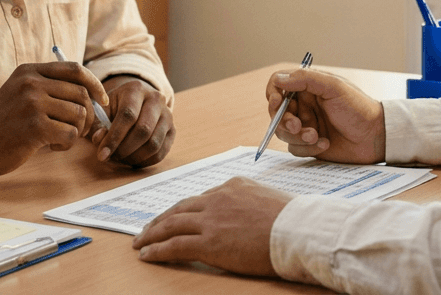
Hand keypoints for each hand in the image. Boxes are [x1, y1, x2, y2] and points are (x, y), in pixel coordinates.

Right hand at [0, 62, 107, 175]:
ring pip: (79, 114)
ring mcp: (32, 103)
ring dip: (77, 131)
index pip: (75, 69)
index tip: (101, 100)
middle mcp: (31, 83)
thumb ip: (50, 87)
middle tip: (79, 130)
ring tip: (60, 138)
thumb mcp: (21, 93)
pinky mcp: (35, 127)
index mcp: (29, 71)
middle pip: (81, 93)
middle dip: (88, 115)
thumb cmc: (4, 124)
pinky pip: (71, 134)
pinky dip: (67, 144)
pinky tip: (52, 146)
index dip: (94, 84)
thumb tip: (94, 94)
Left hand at [93, 75, 174, 166]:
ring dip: (135, 157)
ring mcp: (168, 114)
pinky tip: (133, 160)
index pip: (128, 115)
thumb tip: (99, 139)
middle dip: (125, 149)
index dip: (114, 137)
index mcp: (136, 89)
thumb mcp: (104, 109)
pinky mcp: (172, 129)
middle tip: (112, 157)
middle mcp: (156, 99)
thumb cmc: (117, 106)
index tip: (102, 154)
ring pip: (154, 143)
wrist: (138, 100)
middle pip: (143, 130)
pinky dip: (146, 161)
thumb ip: (98, 124)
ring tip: (122, 158)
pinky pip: (162, 151)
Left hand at [132, 177, 288, 275]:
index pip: (202, 198)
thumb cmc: (295, 220)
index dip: (185, 210)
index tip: (177, 217)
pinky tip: (147, 254)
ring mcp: (211, 220)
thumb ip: (252, 204)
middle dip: (162, 219)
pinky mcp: (208, 243)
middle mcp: (218, 198)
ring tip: (141, 242)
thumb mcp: (270, 200)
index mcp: (233, 186)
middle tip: (148, 228)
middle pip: (180, 208)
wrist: (299, 230)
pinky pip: (174, 245)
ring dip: (152, 234)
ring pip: (171, 224)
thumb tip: (249, 215)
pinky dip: (157, 250)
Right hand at [266, 68, 385, 162]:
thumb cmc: (358, 108)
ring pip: (283, 132)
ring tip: (317, 136)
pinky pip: (295, 148)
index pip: (278, 85)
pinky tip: (325, 144)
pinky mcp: (309, 144)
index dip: (273, 94)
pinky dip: (308, 148)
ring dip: (297, 136)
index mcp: (308, 87)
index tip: (277, 103)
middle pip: (277, 112)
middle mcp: (304, 105)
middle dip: (284, 121)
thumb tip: (279, 80)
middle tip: (297, 126)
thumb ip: (306, 79)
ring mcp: (306, 125)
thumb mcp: (334, 87)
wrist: (375, 137)